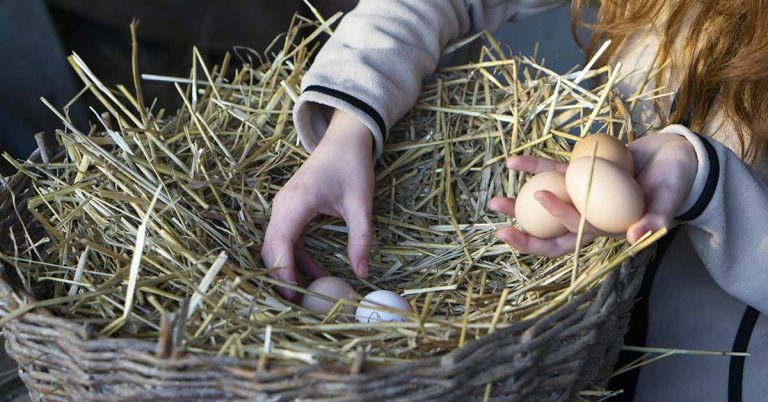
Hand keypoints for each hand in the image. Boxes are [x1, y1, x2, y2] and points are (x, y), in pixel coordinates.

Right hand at [262, 109, 373, 298]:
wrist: (344, 139)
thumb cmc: (352, 165)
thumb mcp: (361, 203)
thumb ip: (361, 238)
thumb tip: (362, 273)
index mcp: (296, 202)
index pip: (280, 243)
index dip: (283, 271)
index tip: (294, 295)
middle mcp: (282, 205)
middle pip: (270, 248)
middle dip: (279, 276)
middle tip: (295, 304)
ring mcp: (283, 206)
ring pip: (275, 245)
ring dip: (287, 269)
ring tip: (304, 295)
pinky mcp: (289, 209)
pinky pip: (286, 238)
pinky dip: (295, 257)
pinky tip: (313, 272)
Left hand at [489, 132, 696, 256]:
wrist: (676, 157)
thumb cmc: (675, 182)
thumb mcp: (670, 200)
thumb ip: (657, 219)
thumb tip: (637, 238)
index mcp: (606, 228)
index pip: (574, 233)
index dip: (555, 221)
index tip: (539, 197)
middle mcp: (588, 216)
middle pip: (551, 231)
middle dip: (525, 235)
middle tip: (498, 229)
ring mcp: (581, 196)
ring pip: (544, 202)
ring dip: (518, 204)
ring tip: (492, 203)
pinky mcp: (580, 175)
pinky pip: (552, 172)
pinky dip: (533, 168)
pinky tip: (512, 162)